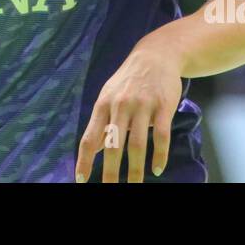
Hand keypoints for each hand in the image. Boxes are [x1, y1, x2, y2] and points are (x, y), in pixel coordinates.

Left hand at [75, 34, 183, 182]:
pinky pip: (161, 135)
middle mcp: (120, 105)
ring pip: (137, 143)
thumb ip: (102, 122)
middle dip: (110, 172)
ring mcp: (142, 105)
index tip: (81, 180)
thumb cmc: (129, 80)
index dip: (85, 160)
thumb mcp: (109, 95)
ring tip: (135, 184)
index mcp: (103, 104)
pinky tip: (157, 169)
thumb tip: (94, 150)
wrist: (156, 55)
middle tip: (110, 189)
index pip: (90, 137)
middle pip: (113, 145)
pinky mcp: (163, 106)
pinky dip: (159, 155)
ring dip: (136, 169)